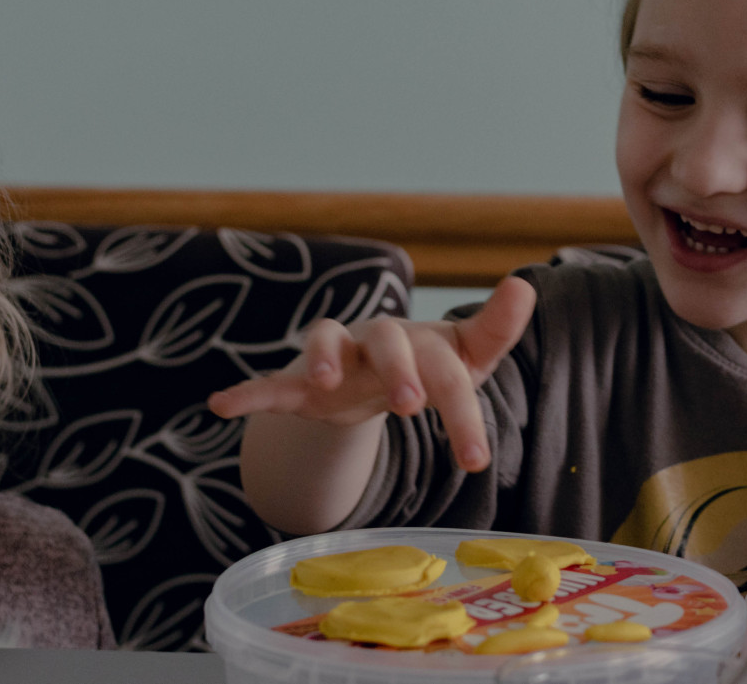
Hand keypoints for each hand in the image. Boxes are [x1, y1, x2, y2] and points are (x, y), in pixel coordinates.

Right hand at [207, 276, 536, 471]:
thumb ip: (496, 327)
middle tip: (411, 406)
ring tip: (321, 381)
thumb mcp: (467, 357)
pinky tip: (221, 404)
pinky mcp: (301, 378)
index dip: (461, 415)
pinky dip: (248, 392)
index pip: (451, 372)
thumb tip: (526, 284)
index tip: (474, 461)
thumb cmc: (429, 367)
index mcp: (427, 343)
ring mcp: (339, 356)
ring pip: (328, 341)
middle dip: (400, 371)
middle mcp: (382, 340)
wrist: (374, 378)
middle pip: (392, 344)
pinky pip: (271, 381)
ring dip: (324, 357)